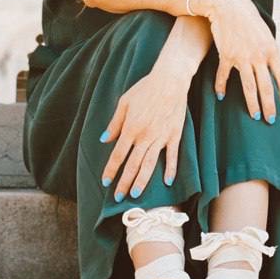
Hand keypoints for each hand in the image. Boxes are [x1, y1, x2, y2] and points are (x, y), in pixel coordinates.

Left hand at [100, 67, 188, 199]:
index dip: (111, 169)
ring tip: (135, 194)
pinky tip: (167, 182)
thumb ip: (115, 123)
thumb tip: (105, 140)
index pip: (118, 155)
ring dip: (142, 181)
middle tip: (118, 198)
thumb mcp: (124, 102)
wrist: (170, 80)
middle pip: (132, 165)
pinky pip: (173, 156)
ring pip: (150, 164)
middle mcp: (145, 136)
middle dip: (124, 182)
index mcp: (131, 128)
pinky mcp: (174, 135)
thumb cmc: (145, 89)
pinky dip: (170, 170)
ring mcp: (161, 137)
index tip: (105, 182)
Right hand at [192, 0, 279, 120]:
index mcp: (271, 49)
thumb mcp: (264, 31)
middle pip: (266, 87)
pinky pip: (225, 76)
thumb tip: (272, 65)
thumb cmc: (246, 15)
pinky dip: (221, 87)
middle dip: (269, 106)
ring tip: (255, 115)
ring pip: (249, 87)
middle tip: (270, 120)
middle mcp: (258, 55)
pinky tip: (221, 96)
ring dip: (252, 103)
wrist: (227, 3)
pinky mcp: (226, 55)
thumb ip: (268, 49)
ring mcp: (242, 57)